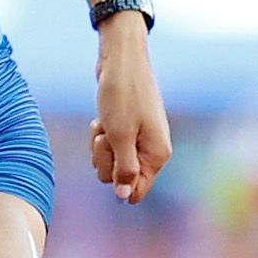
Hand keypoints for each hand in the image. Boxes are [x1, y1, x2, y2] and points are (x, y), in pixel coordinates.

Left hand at [89, 18, 170, 203]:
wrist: (120, 60)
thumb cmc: (122, 96)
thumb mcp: (120, 136)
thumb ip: (124, 169)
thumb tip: (125, 196)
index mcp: (157, 155)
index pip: (137, 191)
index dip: (119, 182)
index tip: (112, 160)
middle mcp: (151, 150)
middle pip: (119, 178)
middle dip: (106, 159)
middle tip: (108, 135)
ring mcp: (139, 139)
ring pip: (109, 161)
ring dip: (100, 145)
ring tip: (105, 123)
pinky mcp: (127, 129)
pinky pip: (108, 145)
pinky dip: (101, 134)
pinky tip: (102, 118)